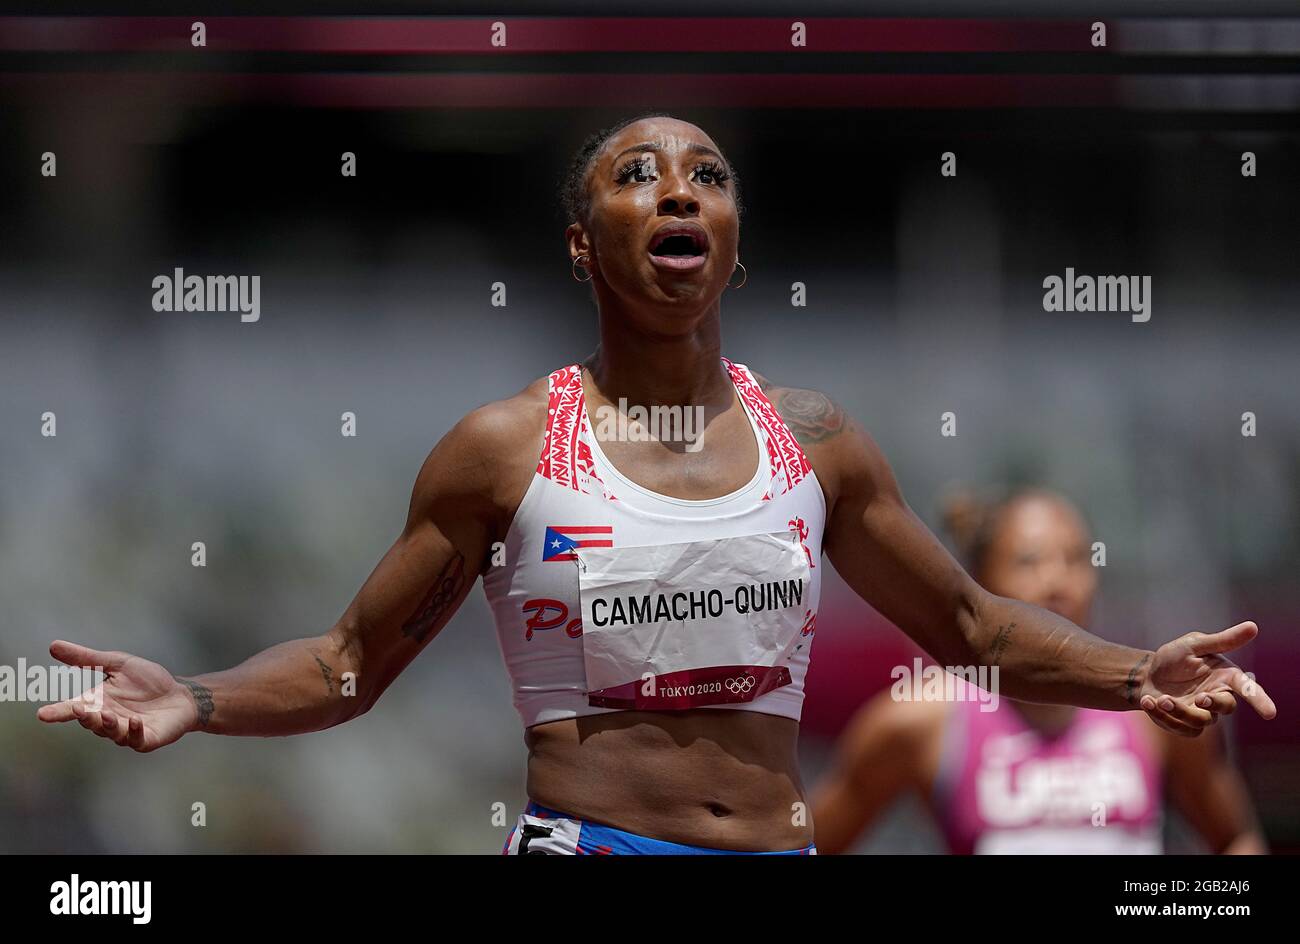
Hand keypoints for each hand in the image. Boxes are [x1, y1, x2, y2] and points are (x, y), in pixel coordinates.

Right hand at [36, 640, 203, 751]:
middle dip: (85, 717)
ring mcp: (126, 732)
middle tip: (79, 710)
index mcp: (98, 703)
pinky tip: (134, 721)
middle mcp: (108, 720)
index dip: (58, 712)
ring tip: (105, 714)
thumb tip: (52, 646)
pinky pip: (136, 739)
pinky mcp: (146, 739)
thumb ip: (87, 658)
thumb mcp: (117, 664)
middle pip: (90, 722)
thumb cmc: (148, 680)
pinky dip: (133, 731)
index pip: (73, 709)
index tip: (42, 714)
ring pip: (110, 732)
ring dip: (106, 724)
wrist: (181, 695)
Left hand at [1138, 621, 1275, 735]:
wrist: (1146, 674)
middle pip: (1226, 708)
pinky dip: (1162, 717)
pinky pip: (1181, 728)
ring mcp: (1202, 712)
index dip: (1260, 701)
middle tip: (1199, 698)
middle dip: (1213, 704)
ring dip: (1179, 710)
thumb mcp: (1194, 645)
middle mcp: (1217, 696)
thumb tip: (1253, 627)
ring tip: (1161, 698)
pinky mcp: (1185, 724)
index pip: (1248, 690)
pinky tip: (1148, 702)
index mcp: (1225, 677)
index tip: (1270, 713)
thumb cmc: (1174, 657)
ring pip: (1201, 720)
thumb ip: (1222, 641)